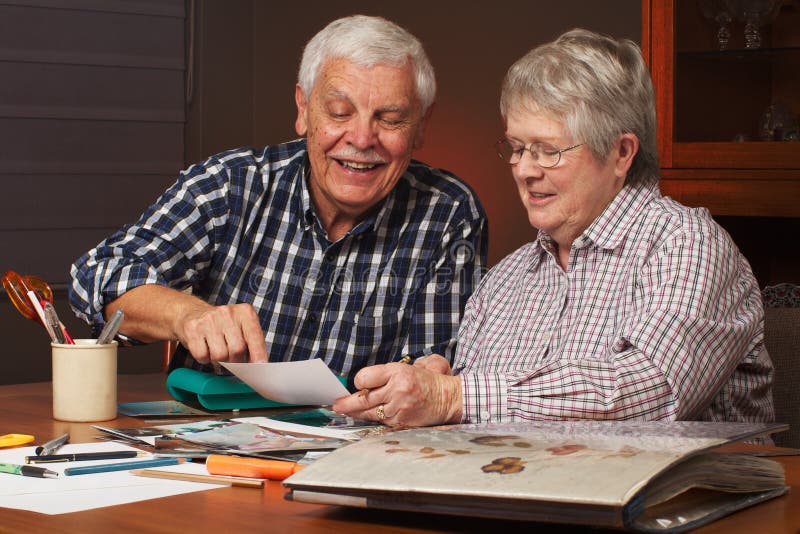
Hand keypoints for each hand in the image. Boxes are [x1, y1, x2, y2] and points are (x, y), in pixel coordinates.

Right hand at [176, 302, 267, 363]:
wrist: (192, 312)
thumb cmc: (223, 325)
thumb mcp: (241, 328)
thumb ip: (252, 344)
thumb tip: (258, 366)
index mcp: (245, 312)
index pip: (255, 336)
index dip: (259, 354)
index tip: (260, 367)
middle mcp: (228, 312)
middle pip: (237, 349)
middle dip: (236, 360)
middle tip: (232, 358)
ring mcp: (209, 319)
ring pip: (220, 355)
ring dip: (219, 361)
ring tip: (217, 351)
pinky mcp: (192, 328)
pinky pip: (202, 355)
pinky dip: (204, 359)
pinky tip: (205, 348)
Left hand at [332, 357, 461, 427]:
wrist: (447, 398)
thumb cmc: (426, 382)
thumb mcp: (407, 368)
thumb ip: (385, 375)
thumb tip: (361, 384)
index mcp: (398, 372)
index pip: (365, 378)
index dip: (358, 383)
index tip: (357, 384)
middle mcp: (397, 390)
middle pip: (363, 398)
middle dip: (347, 403)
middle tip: (337, 405)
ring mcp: (399, 408)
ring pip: (370, 412)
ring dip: (358, 413)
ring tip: (347, 411)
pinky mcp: (402, 422)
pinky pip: (381, 421)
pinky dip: (375, 418)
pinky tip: (370, 416)